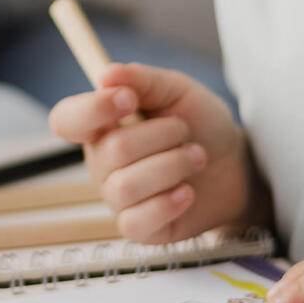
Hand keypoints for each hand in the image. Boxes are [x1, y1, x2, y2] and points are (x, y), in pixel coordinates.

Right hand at [48, 62, 260, 242]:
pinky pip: (135, 222)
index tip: (129, 98)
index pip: (67, 120)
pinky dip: (168, 203)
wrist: (236, 166)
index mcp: (103, 125)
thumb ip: (142, 79)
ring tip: (196, 157)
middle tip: (185, 132)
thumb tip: (106, 74)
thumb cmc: (201, 126)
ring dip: (172, 166)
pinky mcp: (137, 228)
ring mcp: (117, 197)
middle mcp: (102, 162)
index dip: (91, 110)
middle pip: (111, 150)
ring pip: (126, 186)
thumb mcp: (176, 90)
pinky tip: (187, 192)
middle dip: (162, 136)